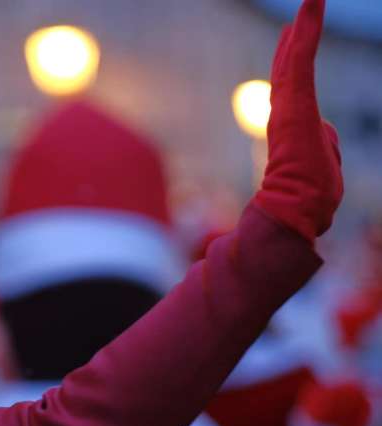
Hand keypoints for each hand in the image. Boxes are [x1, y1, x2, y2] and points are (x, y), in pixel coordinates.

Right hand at [252, 0, 342, 241]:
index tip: (290, 48)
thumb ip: (323, 152)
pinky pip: (303, 60)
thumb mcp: (322, 178)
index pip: (295, 94)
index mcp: (295, 134)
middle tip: (298, 17)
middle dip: (295, 44)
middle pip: (292, 74)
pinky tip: (313, 3)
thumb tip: (325, 137)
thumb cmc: (303, 209)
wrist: (287, 217)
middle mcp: (289, 118)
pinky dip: (308, 30)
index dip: (292, 70)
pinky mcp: (294, 102)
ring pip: (298, 62)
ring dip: (306, 27)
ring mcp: (290, 110)